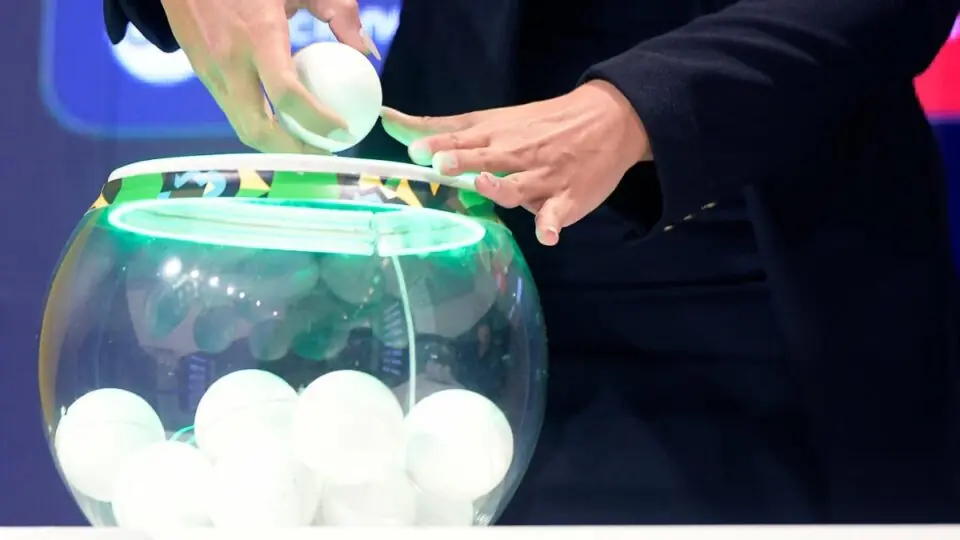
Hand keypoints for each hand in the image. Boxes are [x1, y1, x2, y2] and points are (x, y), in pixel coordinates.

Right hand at [160, 0, 378, 152]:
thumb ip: (340, 12)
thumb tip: (367, 52)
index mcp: (258, 35)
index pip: (287, 95)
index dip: (318, 121)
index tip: (344, 131)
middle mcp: (230, 60)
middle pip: (258, 128)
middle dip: (293, 152)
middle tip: (325, 153)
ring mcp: (210, 70)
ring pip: (242, 126)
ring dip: (276, 145)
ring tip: (308, 145)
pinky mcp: (202, 74)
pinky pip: (234, 111)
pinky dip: (260, 124)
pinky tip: (284, 123)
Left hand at [381, 81, 649, 245]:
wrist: (606, 120)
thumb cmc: (538, 125)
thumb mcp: (492, 120)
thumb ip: (442, 129)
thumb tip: (388, 122)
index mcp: (495, 134)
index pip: (461, 137)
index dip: (437, 143)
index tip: (414, 149)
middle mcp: (515, 154)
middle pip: (485, 157)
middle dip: (463, 160)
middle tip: (442, 163)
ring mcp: (541, 177)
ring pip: (517, 185)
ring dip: (501, 187)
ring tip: (484, 184)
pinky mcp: (565, 199)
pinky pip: (557, 214)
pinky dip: (551, 224)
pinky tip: (547, 234)